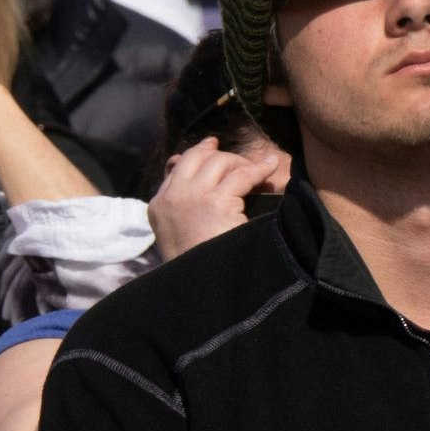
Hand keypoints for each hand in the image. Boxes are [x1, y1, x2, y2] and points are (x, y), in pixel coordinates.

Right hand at [149, 137, 288, 259]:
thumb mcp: (178, 233)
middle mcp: (172, 196)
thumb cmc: (195, 264)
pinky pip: (243, 174)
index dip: (197, 154)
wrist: (198, 284)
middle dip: (220, 155)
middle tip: (240, 164)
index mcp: (158, 205)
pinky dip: (260, 168)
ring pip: (220, 162)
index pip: (176, 166)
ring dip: (240, 164)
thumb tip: (198, 181)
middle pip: (197, 157)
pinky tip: (271, 166)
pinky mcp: (217, 201)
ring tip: (256, 173)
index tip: (212, 146)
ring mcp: (193, 196)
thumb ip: (184, 206)